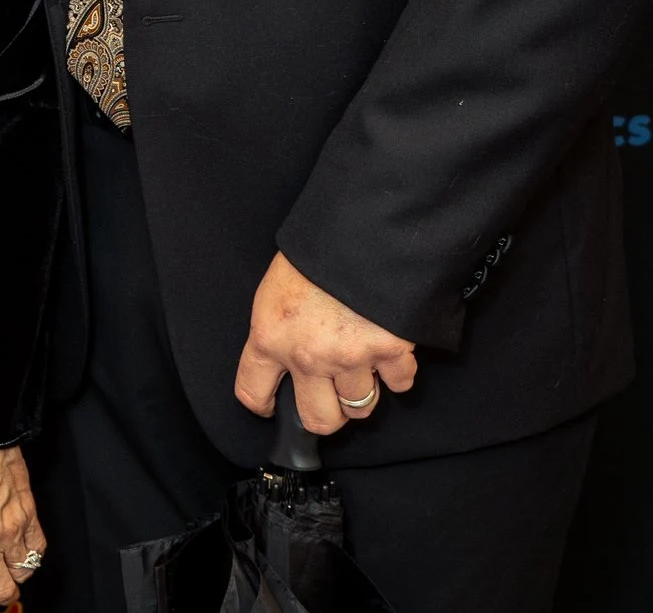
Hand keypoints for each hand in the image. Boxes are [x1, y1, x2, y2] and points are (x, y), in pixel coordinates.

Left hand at [234, 251, 418, 433]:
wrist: (359, 233)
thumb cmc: (313, 253)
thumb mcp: (276, 289)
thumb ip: (278, 328)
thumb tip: (284, 355)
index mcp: (270, 337)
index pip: (252, 391)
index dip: (261, 404)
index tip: (270, 406)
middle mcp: (307, 358)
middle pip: (318, 419)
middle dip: (326, 415)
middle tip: (330, 400)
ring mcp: (350, 358)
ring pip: (361, 406)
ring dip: (364, 393)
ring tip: (362, 372)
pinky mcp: (390, 352)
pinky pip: (400, 383)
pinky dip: (398, 374)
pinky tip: (392, 359)